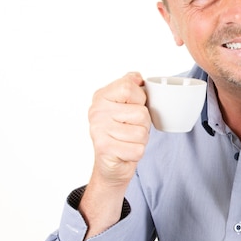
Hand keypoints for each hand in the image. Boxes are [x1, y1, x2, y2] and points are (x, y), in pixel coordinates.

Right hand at [88, 72, 150, 186]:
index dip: (140, 99)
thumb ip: (130, 86)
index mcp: (101, 96)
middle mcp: (96, 111)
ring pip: (141, 132)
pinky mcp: (105, 148)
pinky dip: (137, 152)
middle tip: (130, 128)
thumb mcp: (125, 105)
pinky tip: (125, 151)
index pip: (129, 87)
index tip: (132, 107)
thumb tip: (136, 76)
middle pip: (141, 112)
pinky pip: (138, 149)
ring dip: (141, 139)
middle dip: (143, 124)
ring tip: (127, 140)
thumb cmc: (122, 131)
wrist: (111, 164)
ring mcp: (99, 130)